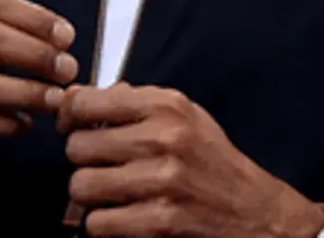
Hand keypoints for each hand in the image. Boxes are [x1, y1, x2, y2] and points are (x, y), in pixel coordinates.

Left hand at [55, 82, 323, 236]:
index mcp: (168, 106)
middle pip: (78, 147)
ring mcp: (161, 181)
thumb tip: (76, 99)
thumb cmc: (212, 162)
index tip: (73, 125)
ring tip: (112, 193)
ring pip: (81, 186)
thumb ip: (134, 105)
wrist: (252, 211)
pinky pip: (97, 223)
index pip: (88, 101)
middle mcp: (164, 138)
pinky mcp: (157, 221)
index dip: (71, 115)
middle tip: (102, 166)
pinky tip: (125, 216)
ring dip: (91, 196)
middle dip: (83, 160)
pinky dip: (104, 224)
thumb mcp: (184, 117)